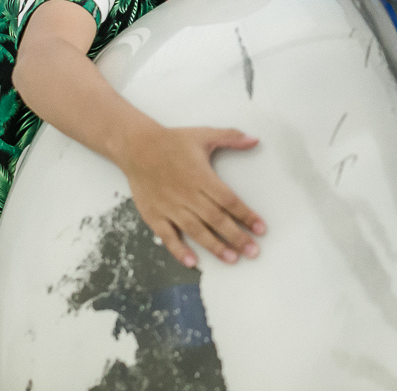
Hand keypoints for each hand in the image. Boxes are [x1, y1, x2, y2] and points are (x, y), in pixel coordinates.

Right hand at [118, 121, 265, 267]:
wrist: (136, 146)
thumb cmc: (171, 141)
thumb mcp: (204, 134)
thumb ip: (231, 137)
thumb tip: (255, 140)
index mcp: (201, 176)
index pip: (229, 201)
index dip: (247, 216)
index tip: (261, 228)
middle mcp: (187, 194)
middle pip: (216, 219)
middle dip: (237, 237)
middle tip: (253, 251)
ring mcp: (170, 206)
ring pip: (196, 231)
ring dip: (215, 246)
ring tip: (232, 259)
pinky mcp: (154, 215)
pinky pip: (168, 236)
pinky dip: (179, 250)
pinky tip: (192, 262)